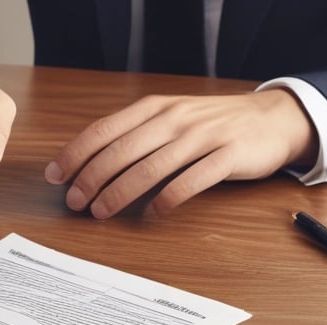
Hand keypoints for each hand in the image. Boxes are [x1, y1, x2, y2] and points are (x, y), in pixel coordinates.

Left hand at [44, 89, 317, 217]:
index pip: (104, 130)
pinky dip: (166, 199)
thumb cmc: (212, 124)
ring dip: (120, 192)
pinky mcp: (227, 156)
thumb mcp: (170, 118)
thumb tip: (90, 163)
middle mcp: (174, 119)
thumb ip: (136, 135)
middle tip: (74, 203)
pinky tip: (151, 214)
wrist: (271, 119)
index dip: (76, 153)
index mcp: (155, 108)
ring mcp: (202, 136)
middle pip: (121, 150)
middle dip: (91, 178)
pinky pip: (190, 181)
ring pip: (150, 167)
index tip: (55, 177)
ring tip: (101, 212)